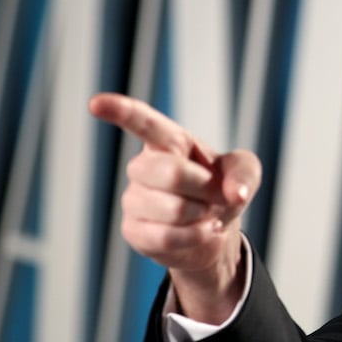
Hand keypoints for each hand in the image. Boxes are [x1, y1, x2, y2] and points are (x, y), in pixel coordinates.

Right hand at [88, 92, 261, 322]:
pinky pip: (165, 237)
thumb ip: (245, 173)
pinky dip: (194, 237)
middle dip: (205, 187)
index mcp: (168, 142)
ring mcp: (134, 199)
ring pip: (173, 209)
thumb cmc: (222, 190)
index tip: (96, 104)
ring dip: (202, 215)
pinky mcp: (133, 231)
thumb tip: (235, 193)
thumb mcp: (244, 172)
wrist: (214, 230)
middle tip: (215, 194)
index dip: (120, 111)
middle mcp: (144, 167)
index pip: (142, 122)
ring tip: (204, 213)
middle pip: (170, 172)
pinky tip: (200, 232)